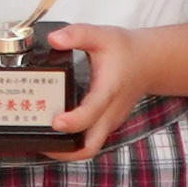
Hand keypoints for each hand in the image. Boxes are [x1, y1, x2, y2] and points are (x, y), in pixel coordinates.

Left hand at [43, 20, 154, 155]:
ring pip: (88, 148)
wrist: (148, 63)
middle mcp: (109, 113)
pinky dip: (70, 142)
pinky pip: (88, 141)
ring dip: (65, 150)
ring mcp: (108, 122)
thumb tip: (53, 39)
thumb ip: (77, 35)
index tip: (56, 122)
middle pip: (89, 147)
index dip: (73, 121)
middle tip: (39, 142)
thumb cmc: (124, 50)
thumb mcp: (101, 35)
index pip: (91, 113)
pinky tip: (51, 131)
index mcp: (108, 91)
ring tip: (39, 139)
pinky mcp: (105, 125)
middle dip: (64, 151)